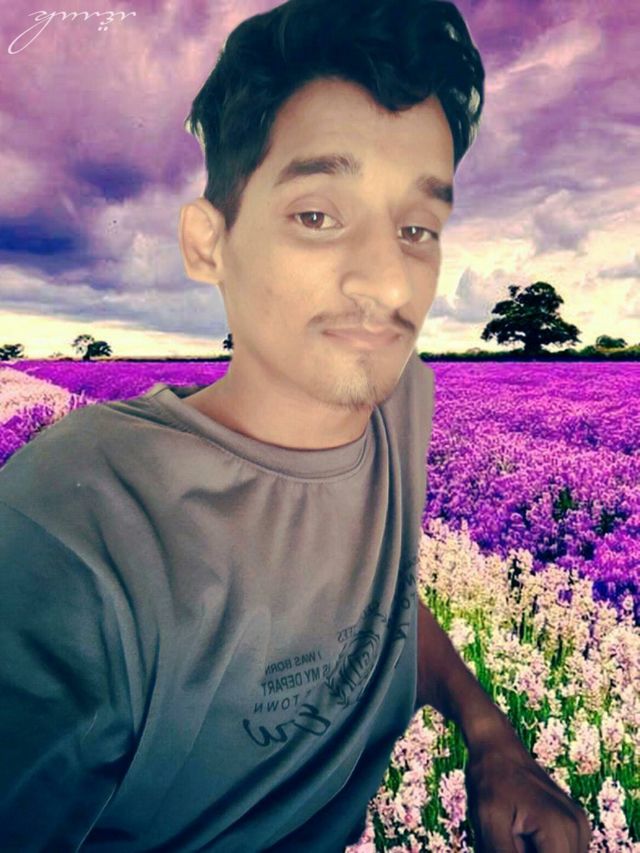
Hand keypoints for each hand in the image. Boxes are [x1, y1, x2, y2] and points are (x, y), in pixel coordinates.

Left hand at [464, 732, 591, 851]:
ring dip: (532, 852)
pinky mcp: (574, 824)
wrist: (497, 746)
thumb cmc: (490, 781)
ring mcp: (579, 826)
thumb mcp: (490, 824)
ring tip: (512, 835)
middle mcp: (578, 828)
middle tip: (508, 837)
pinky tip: (520, 836)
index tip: (508, 846)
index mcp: (560, 829)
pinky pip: (560, 851)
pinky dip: (541, 850)